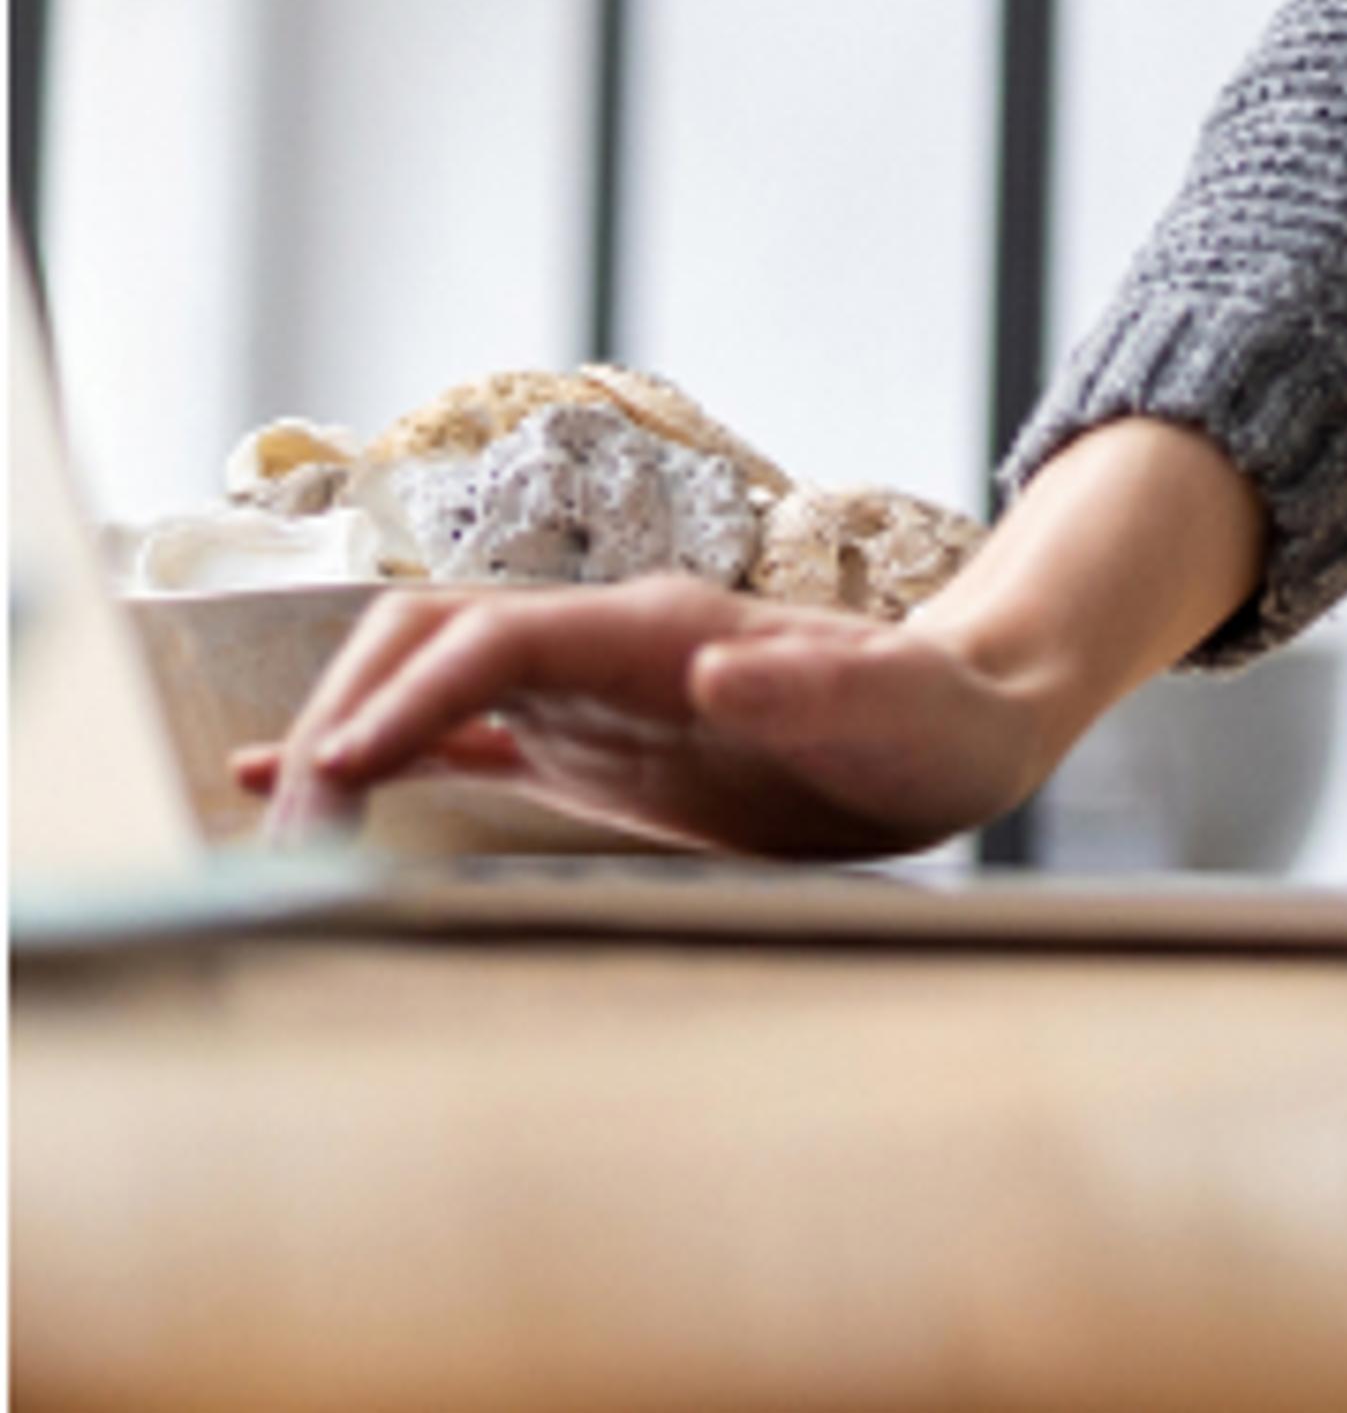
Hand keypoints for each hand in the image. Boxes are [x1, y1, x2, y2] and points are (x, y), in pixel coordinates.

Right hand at [234, 575, 1067, 860]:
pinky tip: (299, 790)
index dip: (413, 693)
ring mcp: (587, 691)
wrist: (960, 723)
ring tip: (272, 832)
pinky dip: (375, 758)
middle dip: (348, 712)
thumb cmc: (937, 720)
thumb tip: (718, 663)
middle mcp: (606, 646)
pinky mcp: (587, 745)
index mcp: (664, 628)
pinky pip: (456, 741)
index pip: (500, 638)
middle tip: (284, 830)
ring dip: (345, 738)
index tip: (339, 767)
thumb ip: (820, 686)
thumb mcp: (901, 710)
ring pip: (424, 683)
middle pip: (433, 641)